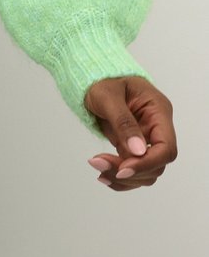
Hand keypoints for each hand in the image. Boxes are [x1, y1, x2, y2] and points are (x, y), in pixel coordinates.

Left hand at [84, 75, 176, 190]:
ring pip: (146, 172)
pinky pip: (133, 170)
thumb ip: (123, 121)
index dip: (148, 163)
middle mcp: (156, 127)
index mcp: (158, 111)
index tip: (123, 169)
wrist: (91, 78)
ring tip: (97, 167)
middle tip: (100, 165)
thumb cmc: (101, 79)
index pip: (166, 147)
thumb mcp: (108, 95)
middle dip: (131, 171)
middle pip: (156, 163)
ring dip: (123, 177)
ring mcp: (146, 139)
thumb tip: (138, 150)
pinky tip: (104, 175)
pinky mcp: (133, 147)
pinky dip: (120, 178)